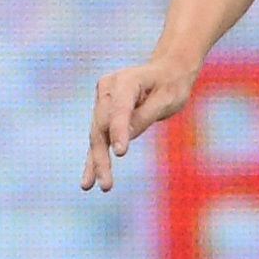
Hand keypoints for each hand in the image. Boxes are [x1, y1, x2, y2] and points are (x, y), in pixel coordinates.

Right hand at [83, 56, 197, 191]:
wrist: (166, 71)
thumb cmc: (171, 85)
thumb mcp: (167, 100)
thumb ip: (145, 116)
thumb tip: (122, 141)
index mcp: (126, 80)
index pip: (120, 110)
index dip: (119, 131)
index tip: (120, 153)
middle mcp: (108, 88)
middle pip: (102, 126)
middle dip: (103, 156)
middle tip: (106, 184)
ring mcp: (102, 100)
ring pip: (96, 135)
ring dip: (95, 162)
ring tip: (92, 186)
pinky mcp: (102, 113)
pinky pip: (98, 138)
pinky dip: (93, 159)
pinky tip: (88, 181)